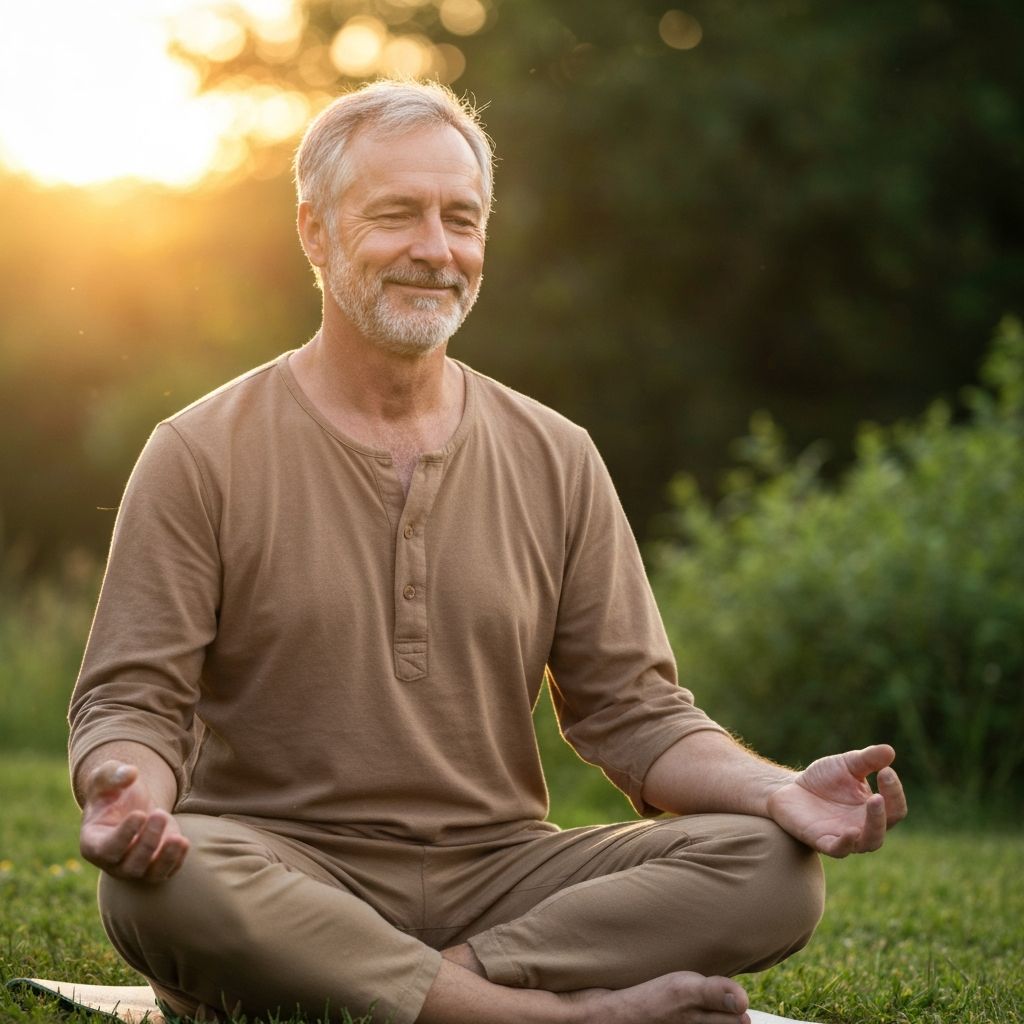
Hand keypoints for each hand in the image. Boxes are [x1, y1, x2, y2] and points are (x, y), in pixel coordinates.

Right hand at [79, 760, 189, 881]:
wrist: (131, 802)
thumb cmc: (113, 791)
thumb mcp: (107, 775)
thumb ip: (112, 773)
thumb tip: (130, 773)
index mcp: (93, 842)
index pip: (106, 850)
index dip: (124, 836)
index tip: (140, 814)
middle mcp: (112, 862)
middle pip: (130, 866)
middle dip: (148, 842)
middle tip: (159, 814)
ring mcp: (135, 867)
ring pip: (150, 875)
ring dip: (165, 858)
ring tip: (178, 838)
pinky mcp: (156, 864)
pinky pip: (167, 872)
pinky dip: (177, 861)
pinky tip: (183, 841)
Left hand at [766, 744, 906, 857]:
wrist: (790, 789)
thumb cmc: (824, 779)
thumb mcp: (846, 764)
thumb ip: (867, 759)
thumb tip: (889, 750)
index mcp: (874, 808)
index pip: (895, 806)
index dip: (894, 791)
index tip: (885, 771)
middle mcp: (864, 826)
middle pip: (886, 826)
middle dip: (886, 810)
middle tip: (880, 793)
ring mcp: (845, 836)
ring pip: (870, 841)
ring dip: (875, 825)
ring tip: (874, 802)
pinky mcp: (823, 842)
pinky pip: (840, 850)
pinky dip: (847, 843)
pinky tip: (851, 831)